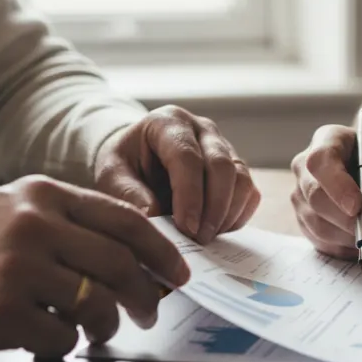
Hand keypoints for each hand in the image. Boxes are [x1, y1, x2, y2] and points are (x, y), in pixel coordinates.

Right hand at [0, 176, 190, 357]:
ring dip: (108, 324)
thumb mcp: (18, 210)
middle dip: (146, 294)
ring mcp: (17, 268)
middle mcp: (34, 225)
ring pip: (96, 303)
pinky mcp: (1, 312)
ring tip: (101, 330)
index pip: (126, 221)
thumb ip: (73, 222)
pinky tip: (51, 339)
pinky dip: (67, 345)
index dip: (162, 251)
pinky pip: (63, 337)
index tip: (179, 274)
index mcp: (45, 194)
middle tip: (151, 312)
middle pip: (120, 264)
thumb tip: (140, 255)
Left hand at [95, 105, 260, 243]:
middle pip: (222, 166)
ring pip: (241, 178)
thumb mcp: (112, 174)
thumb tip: (152, 216)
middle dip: (214, 208)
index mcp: (169, 122)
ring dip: (228, 213)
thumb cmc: (126, 165)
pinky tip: (216, 230)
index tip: (186, 228)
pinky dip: (238, 215)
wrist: (139, 159)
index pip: (187, 157)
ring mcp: (224, 147)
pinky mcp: (236, 168)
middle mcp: (202, 129)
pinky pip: (250, 192)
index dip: (190, 194)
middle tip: (199, 239)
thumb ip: (128, 193)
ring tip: (206, 237)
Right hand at [291, 124, 361, 257]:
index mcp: (328, 140)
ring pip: (318, 225)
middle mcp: (306, 168)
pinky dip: (350, 249)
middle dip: (349, 221)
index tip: (358, 207)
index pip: (320, 161)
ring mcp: (302, 197)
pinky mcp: (307, 223)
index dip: (336, 185)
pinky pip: (322, 243)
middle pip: (314, 197)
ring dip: (354, 239)